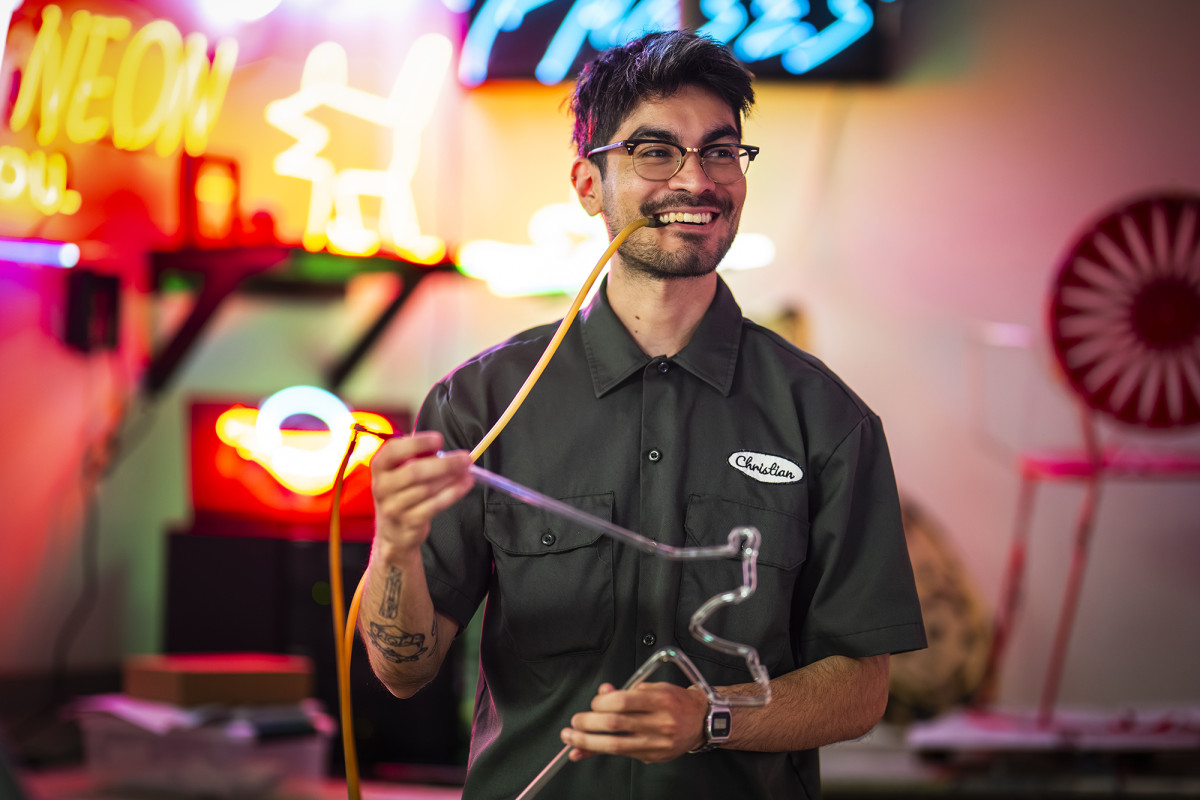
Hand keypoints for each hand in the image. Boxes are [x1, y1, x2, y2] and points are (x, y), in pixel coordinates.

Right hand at [370, 431, 473, 558]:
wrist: (393, 531)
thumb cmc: (401, 494)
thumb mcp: (401, 472)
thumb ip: (418, 458)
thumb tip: (444, 452)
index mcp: (380, 467)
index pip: (393, 449)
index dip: (417, 443)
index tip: (438, 439)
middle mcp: (382, 486)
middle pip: (414, 471)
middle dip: (444, 463)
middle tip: (465, 458)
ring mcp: (393, 507)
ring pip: (427, 489)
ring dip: (452, 478)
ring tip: (467, 471)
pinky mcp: (408, 522)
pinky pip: (434, 505)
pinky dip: (453, 493)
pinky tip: (464, 485)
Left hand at [560, 682, 708, 763]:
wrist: (701, 721)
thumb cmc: (675, 701)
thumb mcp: (653, 687)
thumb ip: (627, 693)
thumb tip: (602, 694)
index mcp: (660, 700)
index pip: (624, 702)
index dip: (602, 703)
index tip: (593, 703)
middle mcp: (660, 722)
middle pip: (616, 724)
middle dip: (589, 724)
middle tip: (574, 722)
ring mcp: (657, 742)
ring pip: (616, 745)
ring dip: (588, 742)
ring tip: (571, 739)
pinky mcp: (653, 756)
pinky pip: (622, 755)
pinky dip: (599, 752)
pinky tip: (584, 751)